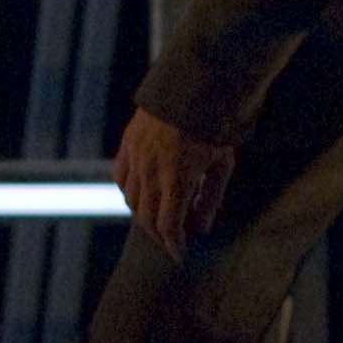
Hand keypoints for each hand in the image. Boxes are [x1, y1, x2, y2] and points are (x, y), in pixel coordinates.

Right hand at [114, 107, 236, 263]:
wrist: (190, 86)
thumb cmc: (213, 126)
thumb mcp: (221, 164)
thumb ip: (211, 198)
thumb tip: (202, 229)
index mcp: (176, 179)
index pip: (168, 226)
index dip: (174, 246)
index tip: (180, 256)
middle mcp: (150, 172)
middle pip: (146, 219)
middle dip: (160, 237)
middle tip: (172, 244)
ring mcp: (135, 158)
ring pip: (131, 201)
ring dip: (144, 217)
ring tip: (159, 221)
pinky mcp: (127, 145)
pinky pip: (121, 179)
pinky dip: (129, 194)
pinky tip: (142, 196)